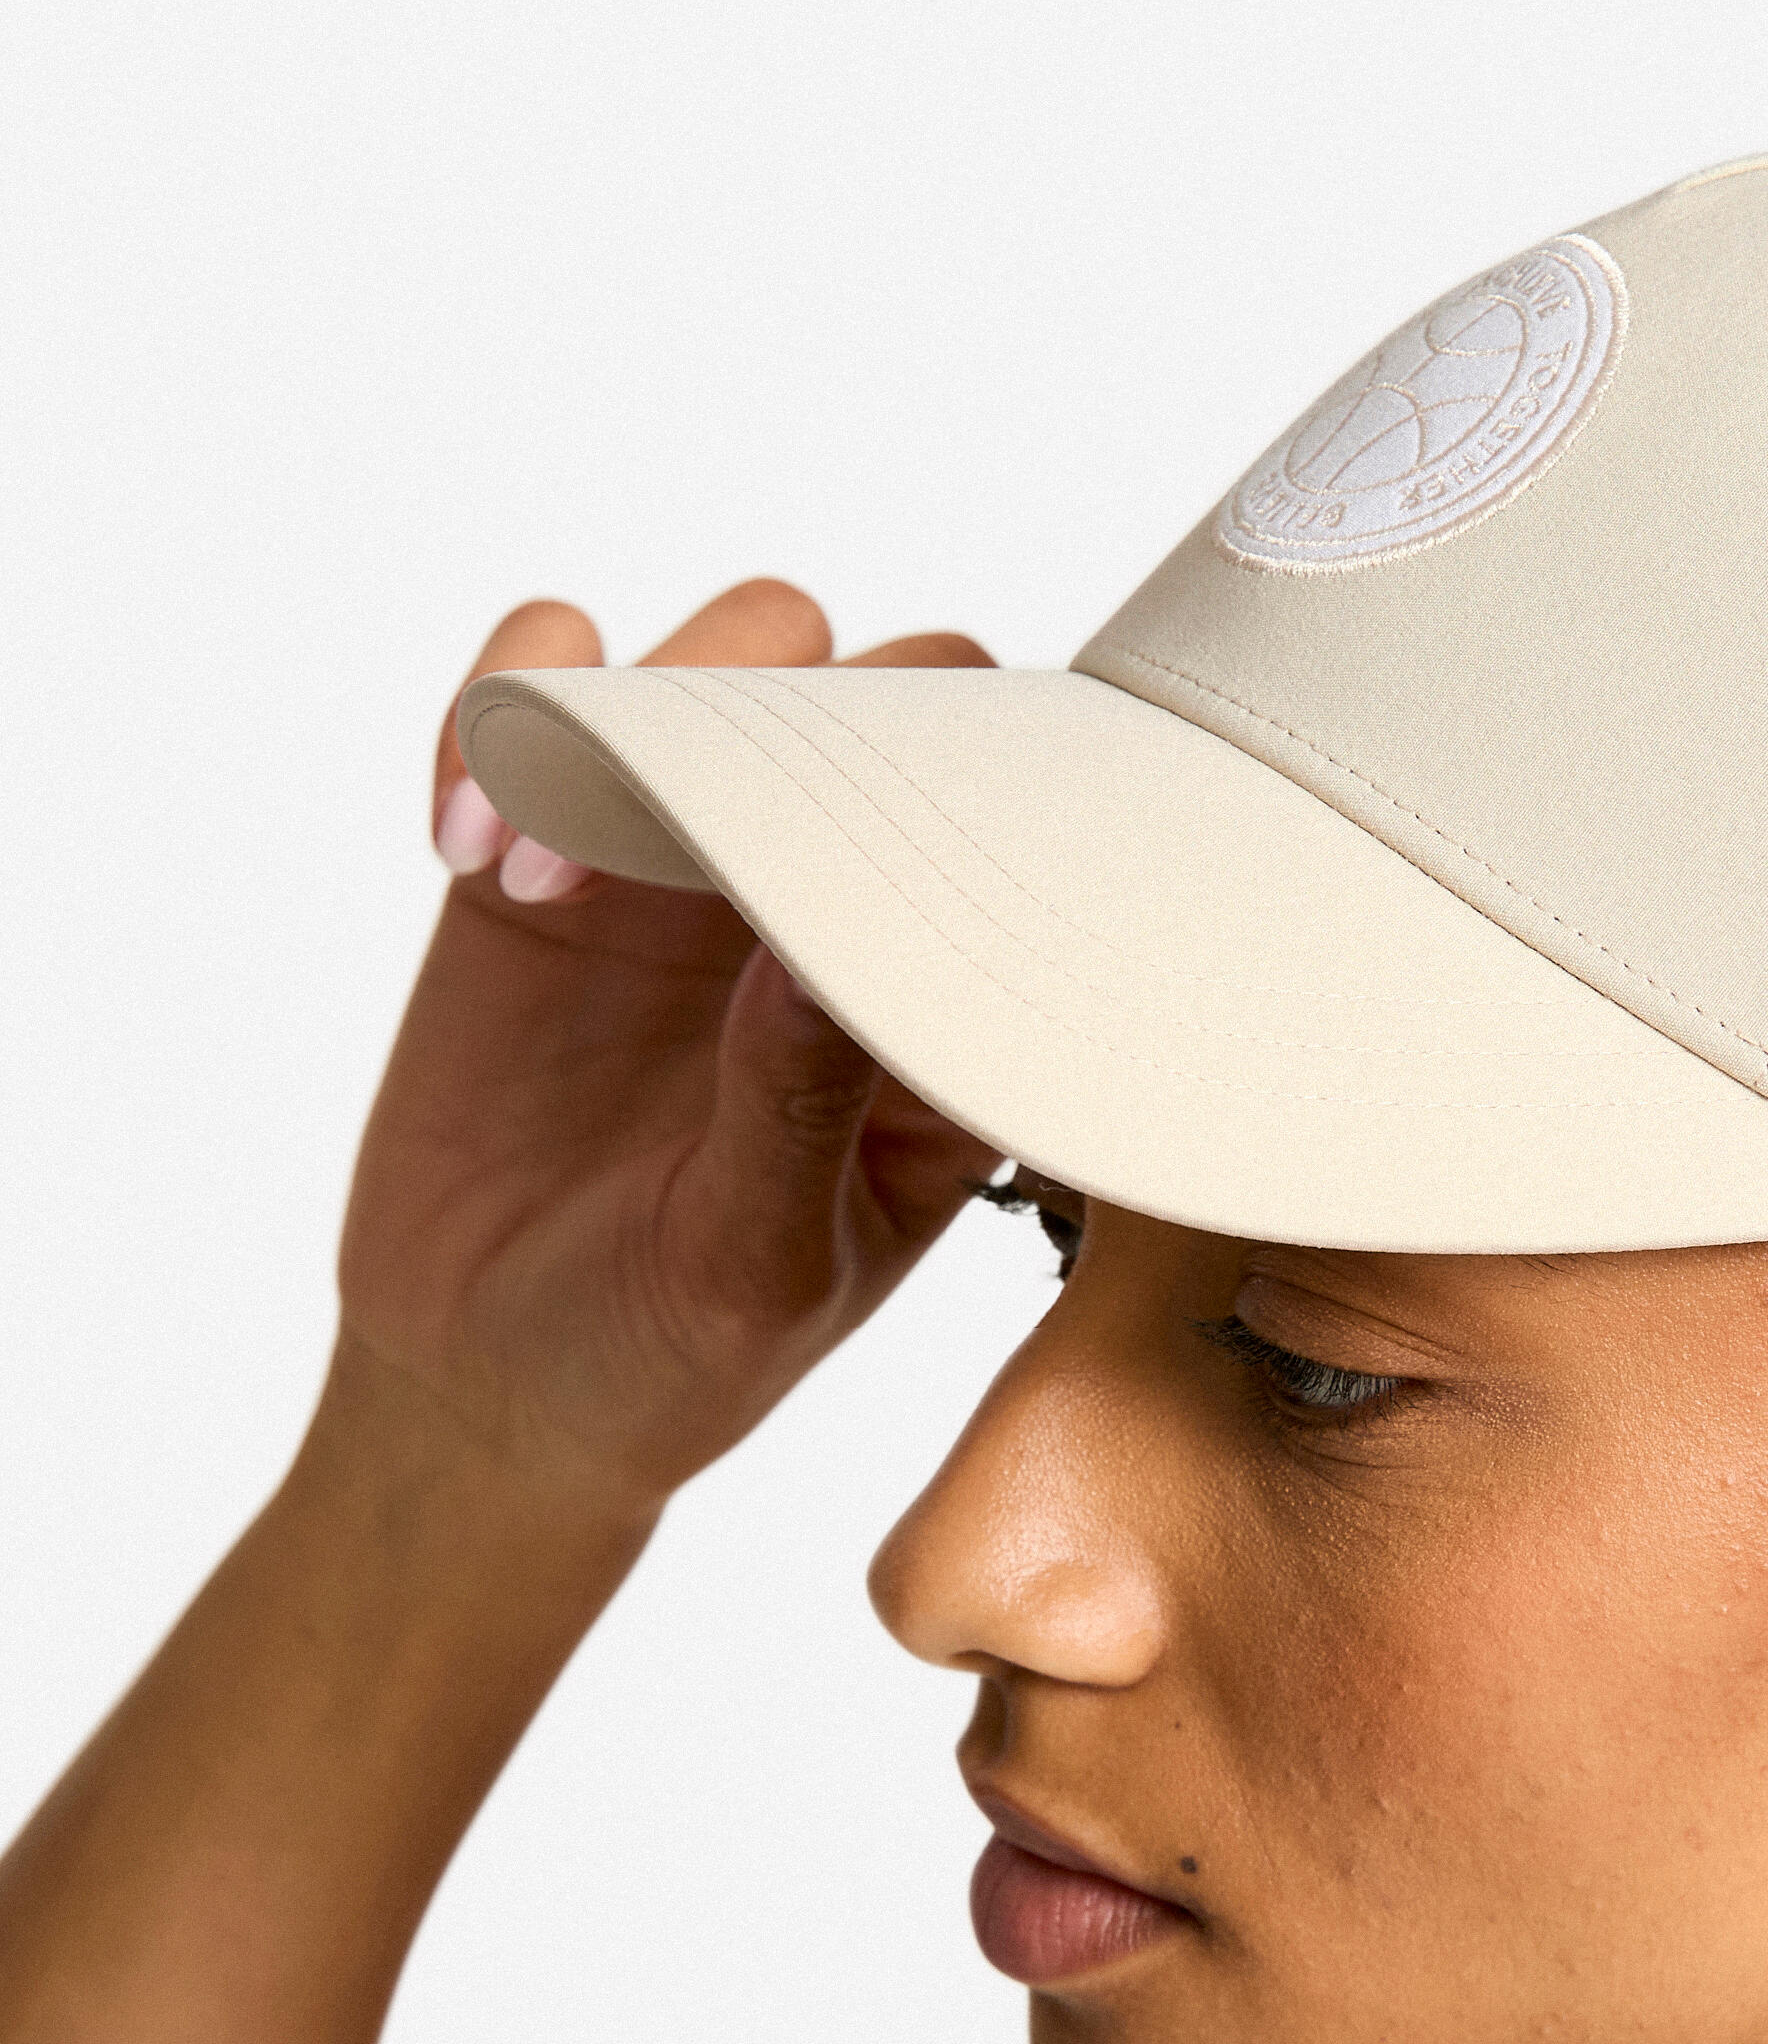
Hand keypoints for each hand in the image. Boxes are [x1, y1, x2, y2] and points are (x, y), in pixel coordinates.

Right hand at [332, 578, 998, 1511]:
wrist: (497, 1391)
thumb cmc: (676, 1356)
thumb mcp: (756, 1267)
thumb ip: (794, 1112)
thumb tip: (816, 956)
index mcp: (947, 1005)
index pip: (1020, 816)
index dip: (989, 769)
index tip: (898, 828)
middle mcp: (848, 903)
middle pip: (890, 684)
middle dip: (815, 707)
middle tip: (700, 828)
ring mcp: (700, 863)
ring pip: (731, 651)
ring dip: (646, 710)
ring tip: (547, 881)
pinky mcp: (547, 857)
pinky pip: (533, 696)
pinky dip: (493, 722)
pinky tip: (471, 861)